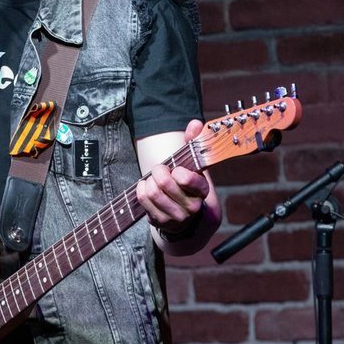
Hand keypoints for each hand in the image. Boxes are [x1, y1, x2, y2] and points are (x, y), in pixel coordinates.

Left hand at [136, 119, 208, 233]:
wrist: (183, 212)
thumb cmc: (185, 182)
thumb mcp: (192, 164)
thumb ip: (193, 141)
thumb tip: (195, 122)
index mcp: (202, 190)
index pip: (187, 178)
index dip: (177, 171)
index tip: (176, 170)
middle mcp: (192, 207)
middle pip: (164, 182)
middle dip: (158, 171)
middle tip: (160, 170)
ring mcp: (176, 217)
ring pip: (152, 192)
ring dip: (149, 181)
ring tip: (153, 180)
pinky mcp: (160, 221)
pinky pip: (143, 199)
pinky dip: (141, 189)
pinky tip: (147, 187)